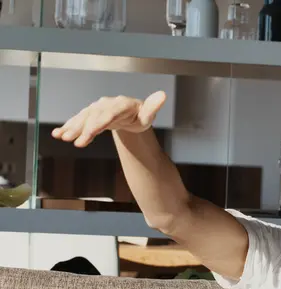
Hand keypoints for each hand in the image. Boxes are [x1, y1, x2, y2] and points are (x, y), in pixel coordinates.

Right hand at [51, 91, 166, 147]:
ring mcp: (97, 108)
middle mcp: (106, 104)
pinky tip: (58, 134)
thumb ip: (153, 106)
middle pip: (94, 116)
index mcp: (122, 104)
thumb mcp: (148, 114)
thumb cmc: (141, 116)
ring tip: (62, 137)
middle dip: (84, 128)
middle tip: (75, 141)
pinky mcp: (90, 114)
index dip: (99, 122)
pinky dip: (68, 126)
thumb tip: (163, 95)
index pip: (109, 113)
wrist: (130, 116)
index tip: (90, 133)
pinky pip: (78, 120)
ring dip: (72, 127)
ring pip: (83, 117)